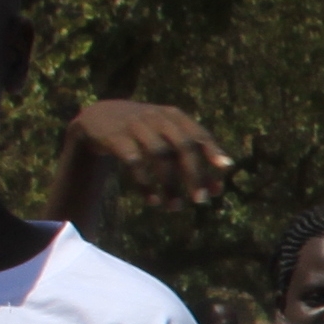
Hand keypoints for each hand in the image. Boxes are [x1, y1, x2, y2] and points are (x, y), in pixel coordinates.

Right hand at [60, 99, 233, 213]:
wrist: (98, 118)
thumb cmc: (143, 133)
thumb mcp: (166, 137)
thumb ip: (190, 159)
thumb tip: (216, 191)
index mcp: (174, 117)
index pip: (198, 133)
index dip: (212, 150)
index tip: (225, 169)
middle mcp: (157, 118)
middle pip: (182, 145)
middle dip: (194, 173)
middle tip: (201, 200)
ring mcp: (136, 126)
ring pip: (159, 155)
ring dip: (170, 184)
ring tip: (175, 207)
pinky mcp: (116, 138)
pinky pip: (134, 162)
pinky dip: (145, 183)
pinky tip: (153, 201)